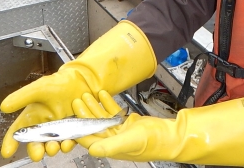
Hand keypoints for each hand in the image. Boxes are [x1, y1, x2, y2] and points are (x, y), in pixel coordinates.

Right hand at [0, 21, 156, 161]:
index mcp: (39, 110)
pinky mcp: (82, 122)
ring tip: (58, 145)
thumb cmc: (70, 77)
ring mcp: (68, 121)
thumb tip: (4, 105)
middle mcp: (53, 118)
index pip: (22, 129)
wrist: (94, 73)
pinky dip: (73, 137)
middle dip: (39, 146)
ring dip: (56, 144)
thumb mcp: (46, 83)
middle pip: (41, 138)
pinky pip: (76, 133)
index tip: (8, 151)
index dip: (14, 141)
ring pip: (58, 138)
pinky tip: (73, 138)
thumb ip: (26, 93)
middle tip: (40, 151)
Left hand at [73, 90, 243, 165]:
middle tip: (78, 99)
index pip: (89, 139)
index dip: (78, 128)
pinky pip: (115, 113)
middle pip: (95, 126)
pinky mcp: (130, 123)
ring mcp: (122, 131)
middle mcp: (115, 139)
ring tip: (88, 94)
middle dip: (85, 112)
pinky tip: (105, 95)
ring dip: (96, 106)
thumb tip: (91, 149)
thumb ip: (110, 145)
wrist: (172, 135)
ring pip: (103, 118)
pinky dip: (109, 104)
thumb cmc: (154, 142)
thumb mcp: (130, 141)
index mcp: (112, 146)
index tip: (71, 115)